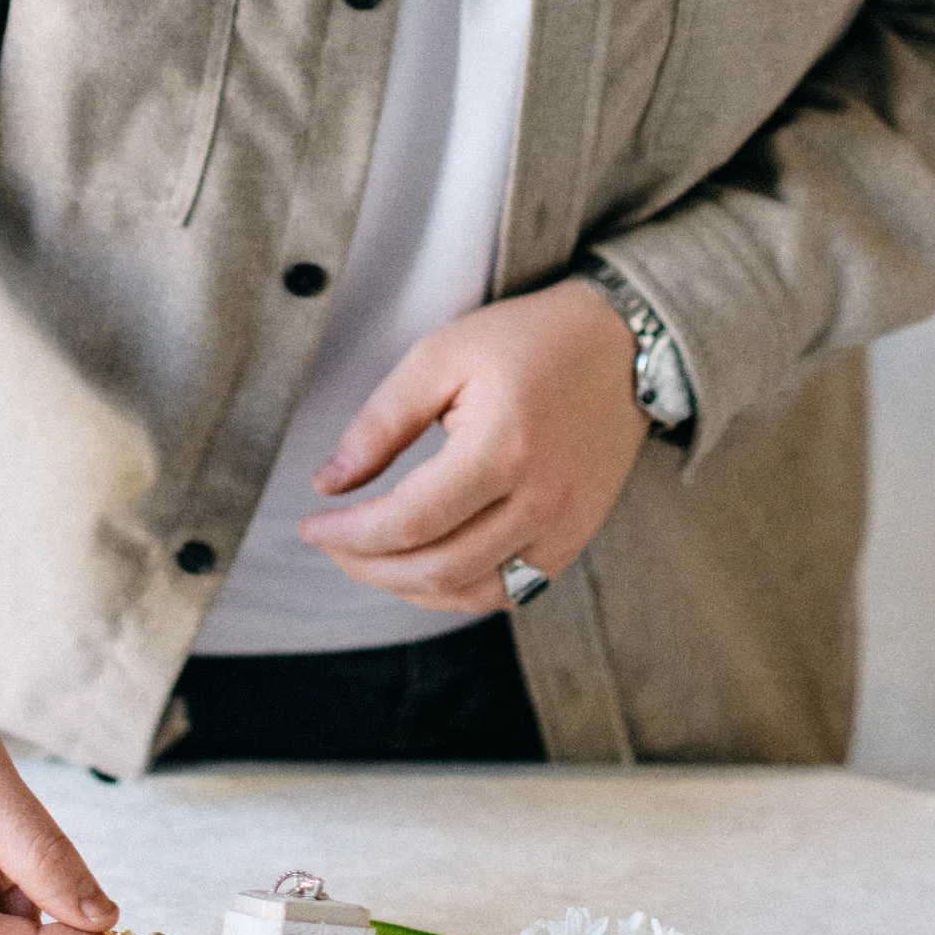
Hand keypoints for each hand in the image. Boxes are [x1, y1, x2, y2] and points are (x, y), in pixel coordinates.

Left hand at [299, 277, 646, 612]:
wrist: (622, 346)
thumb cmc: (528, 341)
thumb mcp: (440, 357)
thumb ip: (381, 422)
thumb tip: (329, 483)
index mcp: (502, 449)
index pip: (410, 521)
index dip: (350, 535)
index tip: (311, 525)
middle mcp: (540, 501)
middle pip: (437, 567)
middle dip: (368, 566)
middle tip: (332, 544)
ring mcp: (564, 528)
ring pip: (472, 593)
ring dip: (409, 586)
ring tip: (369, 557)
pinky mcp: (575, 539)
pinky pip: (510, 592)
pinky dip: (458, 590)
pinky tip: (425, 566)